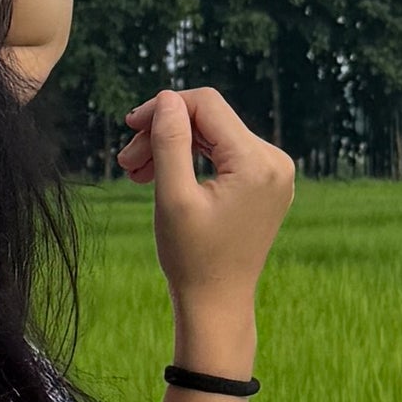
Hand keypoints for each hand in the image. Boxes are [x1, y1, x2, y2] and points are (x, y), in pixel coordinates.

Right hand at [114, 84, 294, 339]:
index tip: (130, 127)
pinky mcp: (266, 183)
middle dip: (165, 133)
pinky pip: (226, 154)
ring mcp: (274, 172)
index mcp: (257, 162)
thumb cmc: (192, 258)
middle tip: (126, 162)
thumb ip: (169, 141)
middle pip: (209, 121)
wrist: (217, 304)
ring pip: (214, 136)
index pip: (206, 105)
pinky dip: (193, 159)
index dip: (164, 108)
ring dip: (174, 146)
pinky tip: (162, 175)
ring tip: (136, 172)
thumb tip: (167, 97)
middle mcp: (275, 161)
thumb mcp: (173, 196)